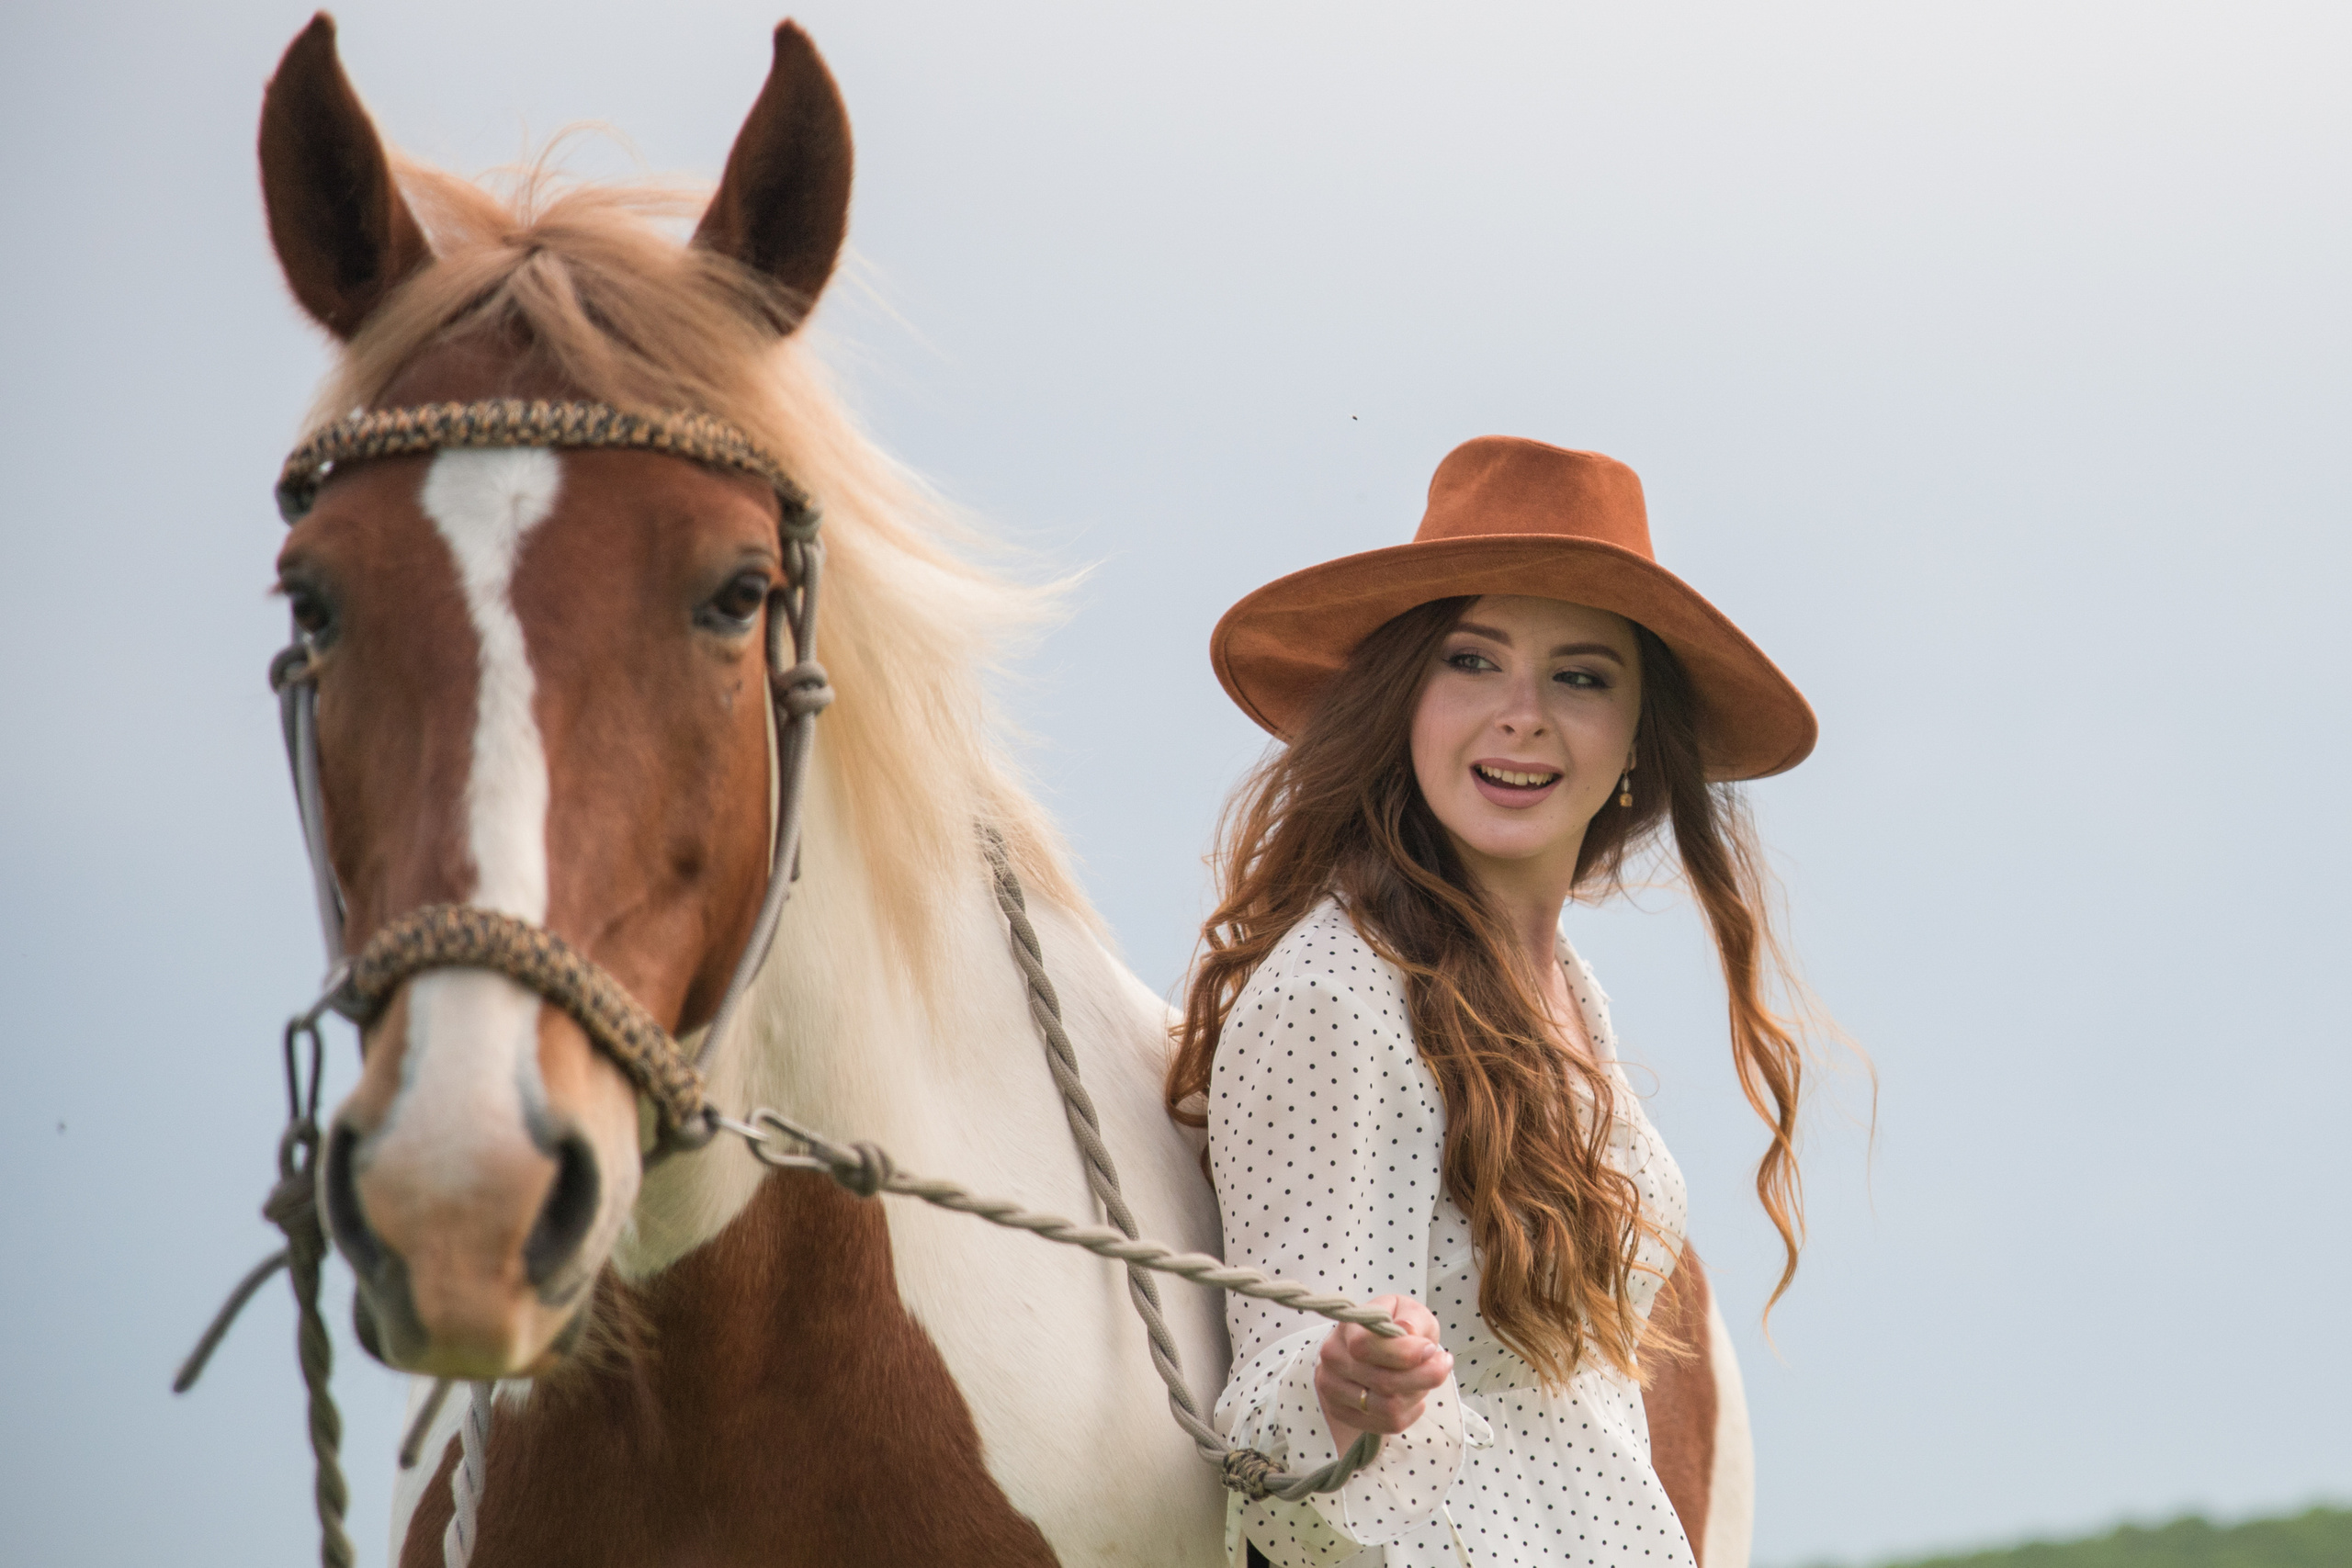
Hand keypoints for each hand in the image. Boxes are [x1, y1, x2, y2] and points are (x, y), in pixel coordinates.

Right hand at [1315, 1294, 1451, 1446]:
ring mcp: (1335, 1390)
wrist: (1369, 1350)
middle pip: (1383, 1382)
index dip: (1404, 1352)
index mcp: (1347, 1328)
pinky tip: (1413, 1394)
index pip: (1366, 1346)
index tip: (1431, 1348)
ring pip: (1388, 1407)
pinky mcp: (1345, 1414)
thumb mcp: (1406, 1309)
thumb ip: (1410, 1317)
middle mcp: (1334, 1360)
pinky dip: (1411, 1411)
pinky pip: (1388, 1424)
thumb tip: (1409, 1331)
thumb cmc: (1392, 1326)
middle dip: (1424, 1376)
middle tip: (1443, 1364)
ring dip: (1418, 1394)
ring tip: (1426, 1378)